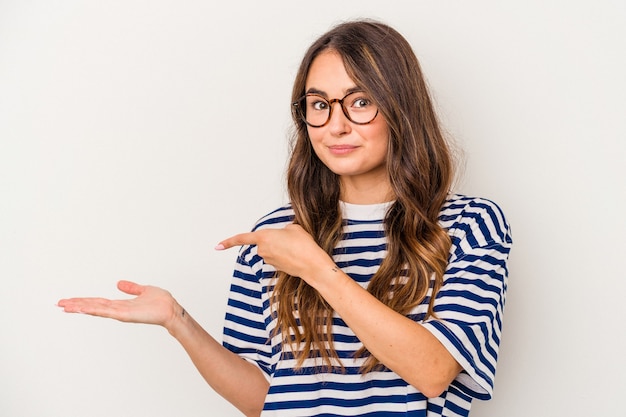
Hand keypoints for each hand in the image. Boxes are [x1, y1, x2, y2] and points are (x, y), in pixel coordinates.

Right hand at [58, 280, 180, 330]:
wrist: (172, 310)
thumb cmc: (161, 303)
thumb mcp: (144, 291)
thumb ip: (131, 288)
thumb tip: (119, 283)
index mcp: (121, 304)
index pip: (98, 302)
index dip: (84, 301)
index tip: (70, 300)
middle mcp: (118, 310)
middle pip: (93, 306)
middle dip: (76, 305)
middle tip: (59, 304)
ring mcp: (120, 313)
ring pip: (96, 309)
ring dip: (80, 307)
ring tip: (65, 306)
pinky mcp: (125, 315)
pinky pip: (107, 311)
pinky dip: (94, 309)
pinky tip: (83, 308)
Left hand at [216, 224, 333, 280]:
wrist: (312, 264)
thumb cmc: (303, 245)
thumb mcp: (294, 228)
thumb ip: (283, 229)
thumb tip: (283, 235)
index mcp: (263, 237)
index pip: (242, 238)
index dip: (228, 242)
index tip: (217, 247)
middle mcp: (263, 250)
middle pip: (264, 242)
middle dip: (274, 240)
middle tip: (291, 239)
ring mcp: (269, 260)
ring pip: (272, 250)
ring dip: (281, 248)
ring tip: (296, 247)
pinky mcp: (276, 267)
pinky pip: (278, 257)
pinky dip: (285, 255)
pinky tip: (296, 254)